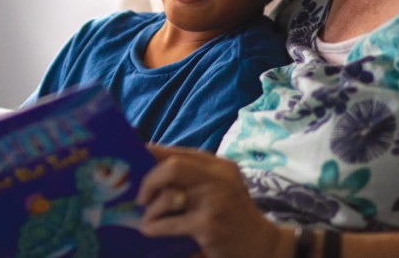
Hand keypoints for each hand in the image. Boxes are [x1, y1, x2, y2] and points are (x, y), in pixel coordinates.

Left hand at [138, 144, 282, 257]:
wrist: (262, 246)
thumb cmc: (236, 216)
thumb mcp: (223, 187)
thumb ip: (197, 176)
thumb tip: (152, 170)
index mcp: (220, 166)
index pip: (180, 153)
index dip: (154, 154)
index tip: (136, 159)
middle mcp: (218, 178)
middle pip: (173, 166)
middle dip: (150, 180)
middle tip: (141, 197)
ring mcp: (214, 202)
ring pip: (169, 195)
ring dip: (151, 209)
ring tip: (146, 217)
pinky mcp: (208, 225)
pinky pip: (170, 223)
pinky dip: (154, 227)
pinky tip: (148, 230)